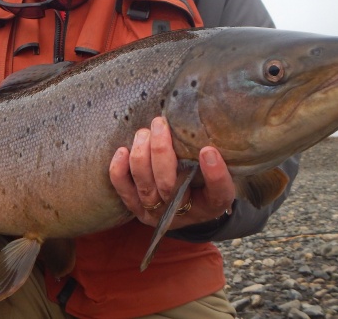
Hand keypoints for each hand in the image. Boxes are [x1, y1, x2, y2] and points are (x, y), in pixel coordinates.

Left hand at [109, 117, 234, 228]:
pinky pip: (123, 190)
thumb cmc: (202, 181)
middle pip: (169, 186)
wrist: (184, 205)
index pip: (218, 194)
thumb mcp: (215, 171)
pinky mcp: (136, 208)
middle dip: (161, 152)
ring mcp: (156, 212)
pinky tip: (123, 150)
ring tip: (144, 132)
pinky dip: (119, 170)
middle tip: (160, 124)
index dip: (215, 175)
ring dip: (141, 155)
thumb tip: (205, 132)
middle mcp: (183, 213)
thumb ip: (213, 156)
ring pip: (145, 185)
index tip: (208, 150)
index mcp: (211, 204)